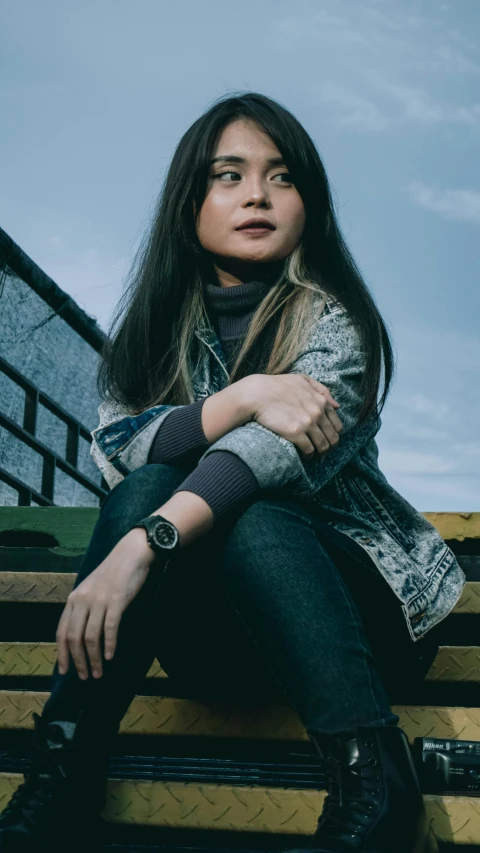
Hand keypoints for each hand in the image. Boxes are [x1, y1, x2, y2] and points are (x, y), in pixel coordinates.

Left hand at [56, 528, 155, 680]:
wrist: (130, 554)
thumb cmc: (112, 574)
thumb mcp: (90, 590)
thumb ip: (83, 608)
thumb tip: (78, 635)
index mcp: (74, 599)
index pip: (61, 631)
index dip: (62, 653)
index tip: (64, 671)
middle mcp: (82, 600)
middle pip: (74, 638)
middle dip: (77, 661)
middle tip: (84, 676)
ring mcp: (99, 601)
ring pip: (90, 637)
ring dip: (93, 659)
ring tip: (99, 672)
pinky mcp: (116, 601)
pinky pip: (109, 628)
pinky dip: (109, 645)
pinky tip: (110, 656)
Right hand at [243, 373, 342, 457]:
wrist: (256, 394)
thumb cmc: (277, 385)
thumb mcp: (302, 380)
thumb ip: (321, 390)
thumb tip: (337, 406)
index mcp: (321, 401)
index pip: (337, 425)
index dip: (334, 435)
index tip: (326, 440)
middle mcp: (317, 412)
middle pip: (332, 438)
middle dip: (329, 447)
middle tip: (321, 452)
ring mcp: (307, 423)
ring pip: (323, 446)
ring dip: (320, 454)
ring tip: (314, 456)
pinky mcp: (295, 433)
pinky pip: (309, 450)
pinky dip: (308, 456)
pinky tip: (304, 456)